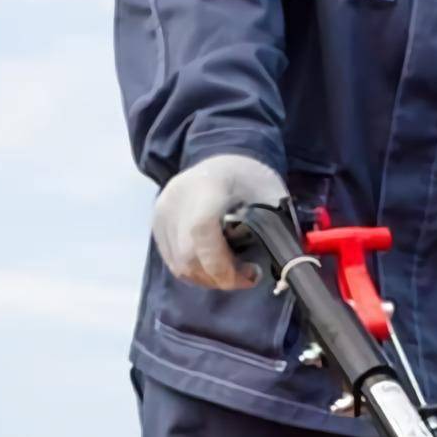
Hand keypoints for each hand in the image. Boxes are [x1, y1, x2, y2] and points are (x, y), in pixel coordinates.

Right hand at [152, 153, 289, 291]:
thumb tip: (280, 263)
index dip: (222, 265)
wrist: (223, 158)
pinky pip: (173, 261)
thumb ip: (272, 227)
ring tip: (232, 271)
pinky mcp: (157, 223)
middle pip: (188, 256)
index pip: (201, 231)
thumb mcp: (271, 196)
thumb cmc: (250, 178)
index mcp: (207, 186)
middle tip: (247, 276)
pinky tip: (215, 265)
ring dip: (208, 278)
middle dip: (220, 277)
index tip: (251, 274)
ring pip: (179, 265)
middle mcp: (177, 198)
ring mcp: (162, 212)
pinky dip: (196, 271)